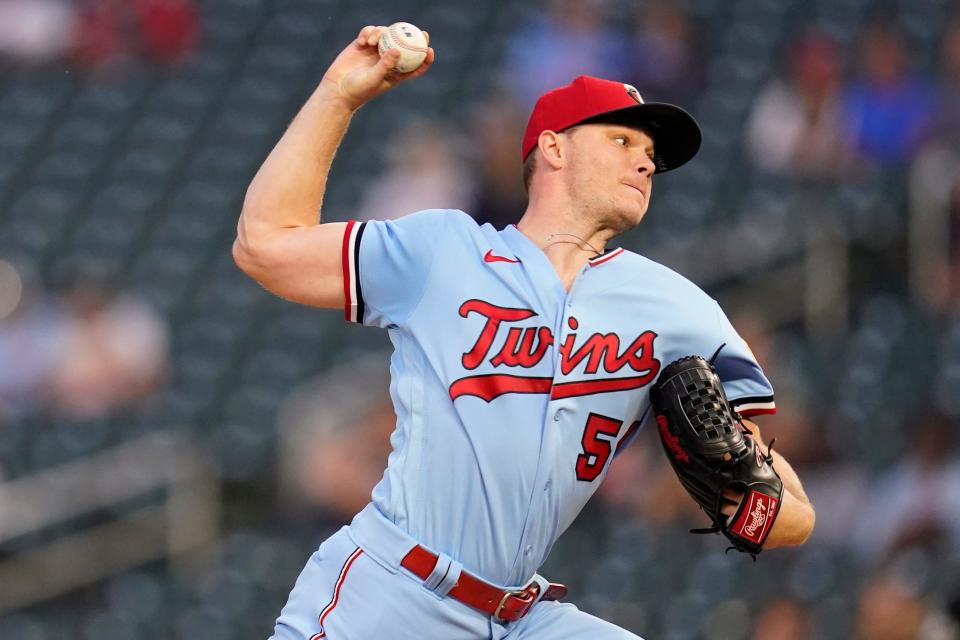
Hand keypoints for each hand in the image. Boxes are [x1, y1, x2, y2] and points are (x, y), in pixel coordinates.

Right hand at [320, 25, 434, 110]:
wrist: (337, 90)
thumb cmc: (359, 90)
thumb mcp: (374, 79)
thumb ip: (386, 65)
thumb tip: (398, 50)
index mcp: (395, 73)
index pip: (414, 66)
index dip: (425, 58)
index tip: (430, 50)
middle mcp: (387, 61)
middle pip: (403, 45)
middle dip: (412, 36)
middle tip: (417, 30)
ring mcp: (374, 52)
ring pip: (385, 35)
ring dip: (380, 33)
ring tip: (371, 42)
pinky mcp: (361, 45)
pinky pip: (369, 32)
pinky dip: (367, 33)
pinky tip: (363, 40)